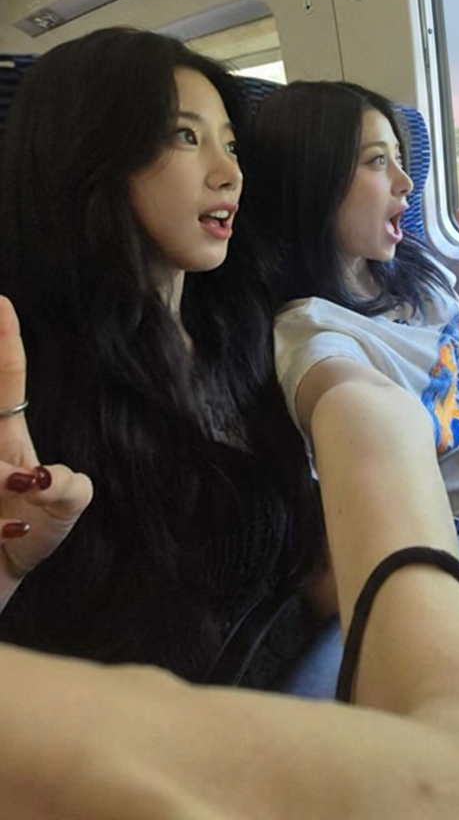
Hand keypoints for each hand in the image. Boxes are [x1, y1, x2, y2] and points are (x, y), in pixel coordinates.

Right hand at [0, 295, 92, 601]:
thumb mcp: (63, 513)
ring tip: (11, 528)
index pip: (5, 381)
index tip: (1, 300)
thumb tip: (46, 478)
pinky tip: (6, 536)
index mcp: (5, 440)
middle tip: (13, 479)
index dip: (3, 341)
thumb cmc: (28, 539)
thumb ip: (70, 492)